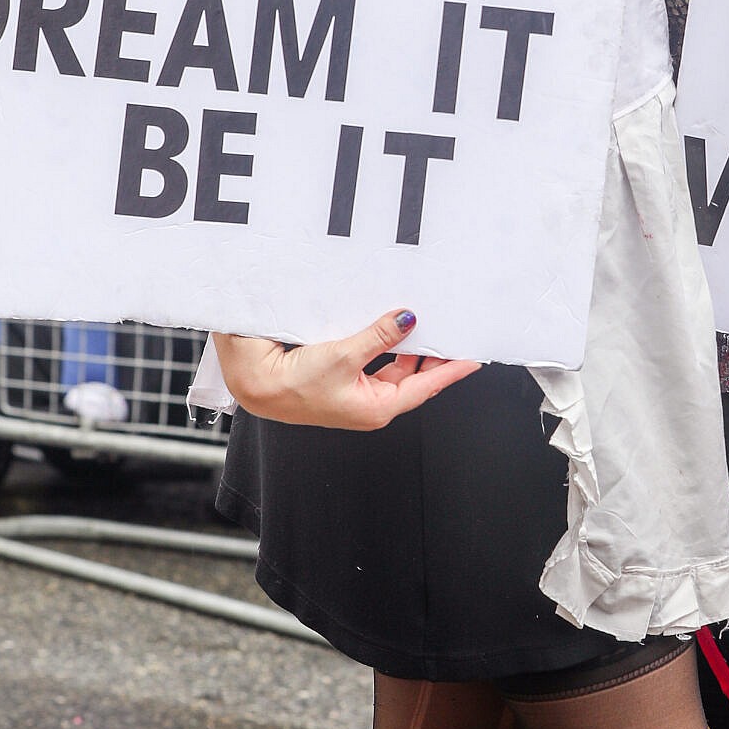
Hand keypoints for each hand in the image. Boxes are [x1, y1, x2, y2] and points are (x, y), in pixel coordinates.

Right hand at [212, 308, 478, 429]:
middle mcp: (370, 403)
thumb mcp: (343, 355)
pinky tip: (393, 326)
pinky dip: (387, 343)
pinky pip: (375, 359)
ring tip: (428, 325)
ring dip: (410, 347)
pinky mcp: (342, 376)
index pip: (426, 387)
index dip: (451, 370)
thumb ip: (378, 336)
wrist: (255, 384)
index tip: (474, 357)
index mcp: (376, 408)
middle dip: (433, 356)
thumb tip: (407, 320)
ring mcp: (356, 390)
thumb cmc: (293, 383)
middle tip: (454, 332)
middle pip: (414, 377)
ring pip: (395, 366)